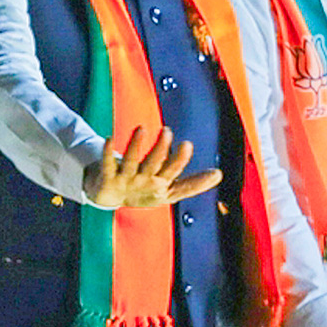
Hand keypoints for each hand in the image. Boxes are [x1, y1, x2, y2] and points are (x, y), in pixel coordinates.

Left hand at [82, 126, 221, 208]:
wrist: (109, 198)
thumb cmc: (143, 191)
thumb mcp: (169, 191)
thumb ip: (193, 183)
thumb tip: (219, 174)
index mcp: (161, 185)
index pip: (174, 174)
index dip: (183, 164)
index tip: (193, 150)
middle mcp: (143, 182)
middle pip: (153, 165)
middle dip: (161, 150)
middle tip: (167, 131)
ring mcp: (125, 179)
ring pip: (130, 161)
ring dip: (135, 145)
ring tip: (141, 129)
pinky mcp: (107, 176)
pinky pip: (106, 163)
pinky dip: (107, 153)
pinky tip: (109, 139)